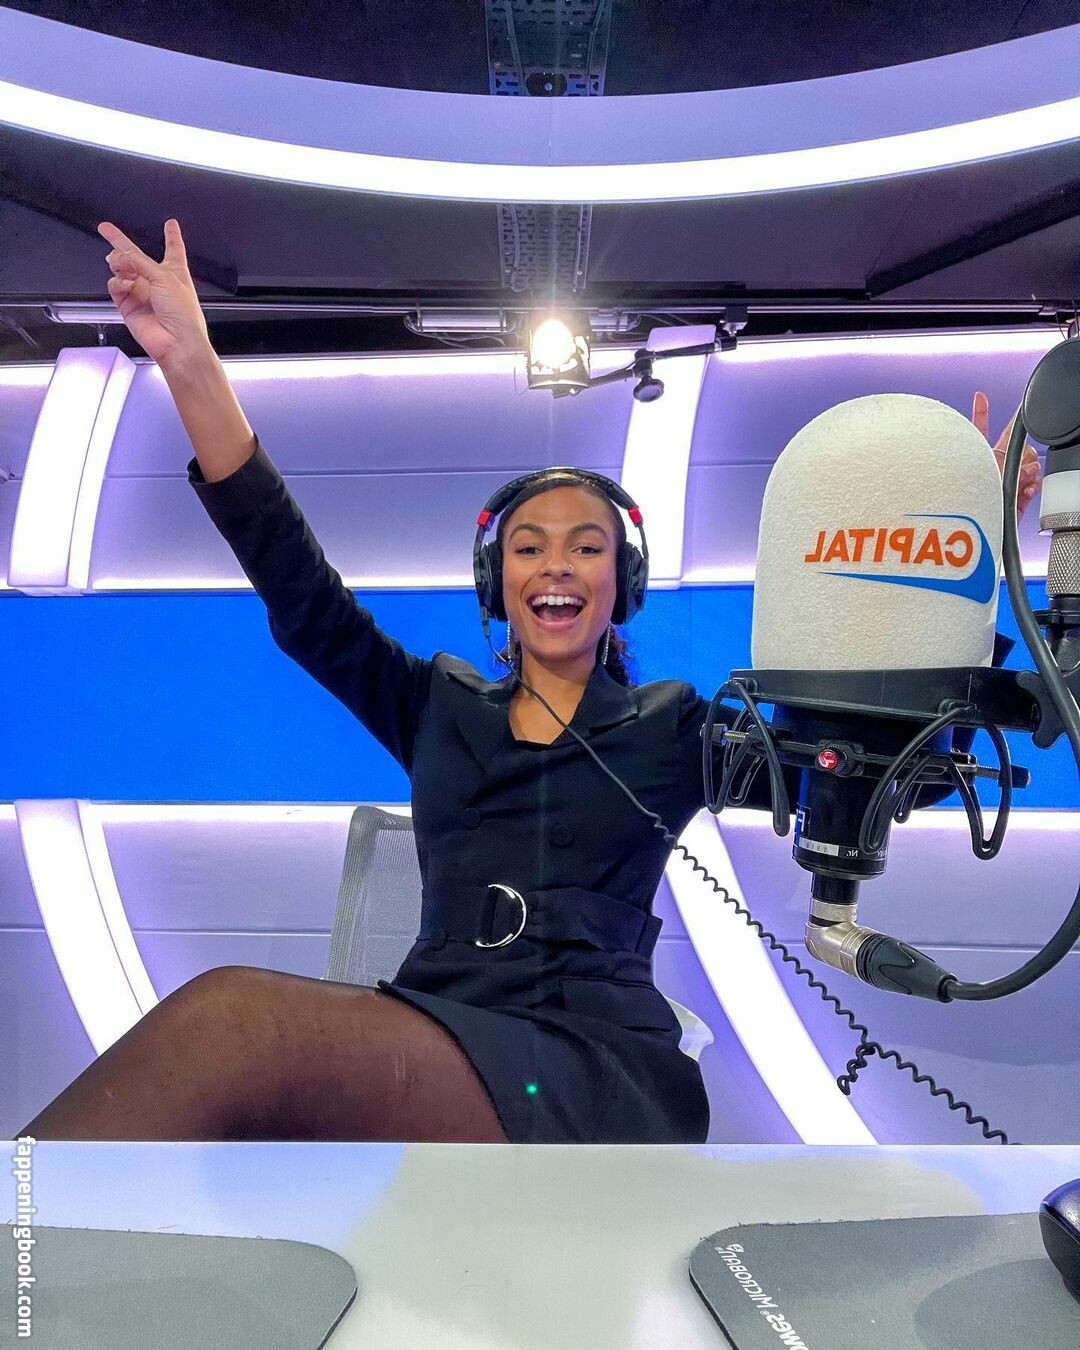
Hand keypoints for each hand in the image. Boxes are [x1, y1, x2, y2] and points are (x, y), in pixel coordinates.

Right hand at [96, 218, 210, 367]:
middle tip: (107, 232)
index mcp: (175, 271)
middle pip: (135, 256)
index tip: (170, 224)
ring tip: (120, 266)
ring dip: (119, 264)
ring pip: (121, 269)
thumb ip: (140, 261)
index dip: (172, 236)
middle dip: (121, 245)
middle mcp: (157, 281)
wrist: (177, 342)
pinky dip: (117, 283)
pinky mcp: (128, 305)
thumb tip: (122, 252)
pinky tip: (124, 285)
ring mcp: (141, 293)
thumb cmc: (184, 314)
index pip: (173, 248)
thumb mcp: (165, 276)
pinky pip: (115, 287)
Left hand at [971, 390, 1040, 523]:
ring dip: (1028, 472)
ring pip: (1029, 464)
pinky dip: (1033, 486)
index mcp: (975, 457)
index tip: (979, 397)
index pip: (977, 429)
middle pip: (1016, 446)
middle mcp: (990, 467)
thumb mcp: (984, 474)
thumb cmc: (968, 503)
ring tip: (1018, 484)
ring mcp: (1004, 482)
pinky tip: (1025, 491)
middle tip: (1019, 465)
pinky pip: (1034, 484)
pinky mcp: (1015, 498)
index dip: (980, 411)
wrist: (974, 531)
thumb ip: (1006, 463)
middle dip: (1024, 451)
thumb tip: (1027, 465)